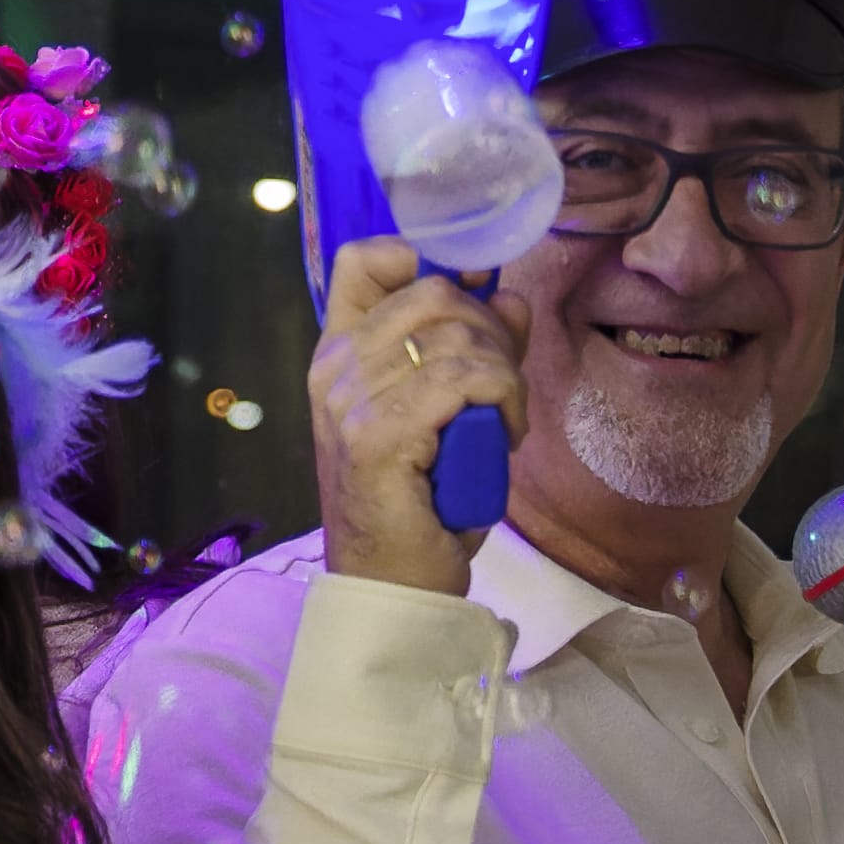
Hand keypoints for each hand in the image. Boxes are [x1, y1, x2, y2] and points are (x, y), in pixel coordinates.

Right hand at [307, 238, 525, 599]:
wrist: (393, 585)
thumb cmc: (419, 504)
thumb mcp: (447, 412)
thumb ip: (476, 348)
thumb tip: (510, 297)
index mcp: (337, 354)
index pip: (363, 260)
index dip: (424, 259)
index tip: (471, 295)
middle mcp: (333, 368)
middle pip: (432, 291)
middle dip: (490, 329)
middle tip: (503, 385)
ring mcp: (349, 400)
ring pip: (457, 335)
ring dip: (504, 372)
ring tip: (505, 419)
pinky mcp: (377, 435)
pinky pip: (463, 379)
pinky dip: (503, 397)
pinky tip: (507, 431)